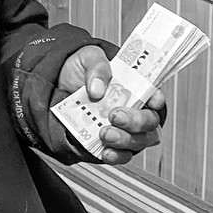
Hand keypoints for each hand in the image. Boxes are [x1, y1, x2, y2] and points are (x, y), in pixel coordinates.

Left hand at [57, 44, 163, 164]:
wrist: (55, 85)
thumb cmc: (79, 69)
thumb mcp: (88, 56)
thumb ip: (97, 66)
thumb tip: (98, 89)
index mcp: (134, 86)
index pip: (155, 94)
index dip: (157, 99)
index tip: (152, 100)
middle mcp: (133, 109)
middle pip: (150, 122)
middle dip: (137, 121)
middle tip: (116, 115)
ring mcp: (123, 128)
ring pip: (139, 141)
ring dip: (125, 140)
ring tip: (105, 133)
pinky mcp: (110, 143)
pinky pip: (122, 156)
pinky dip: (116, 156)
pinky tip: (105, 152)